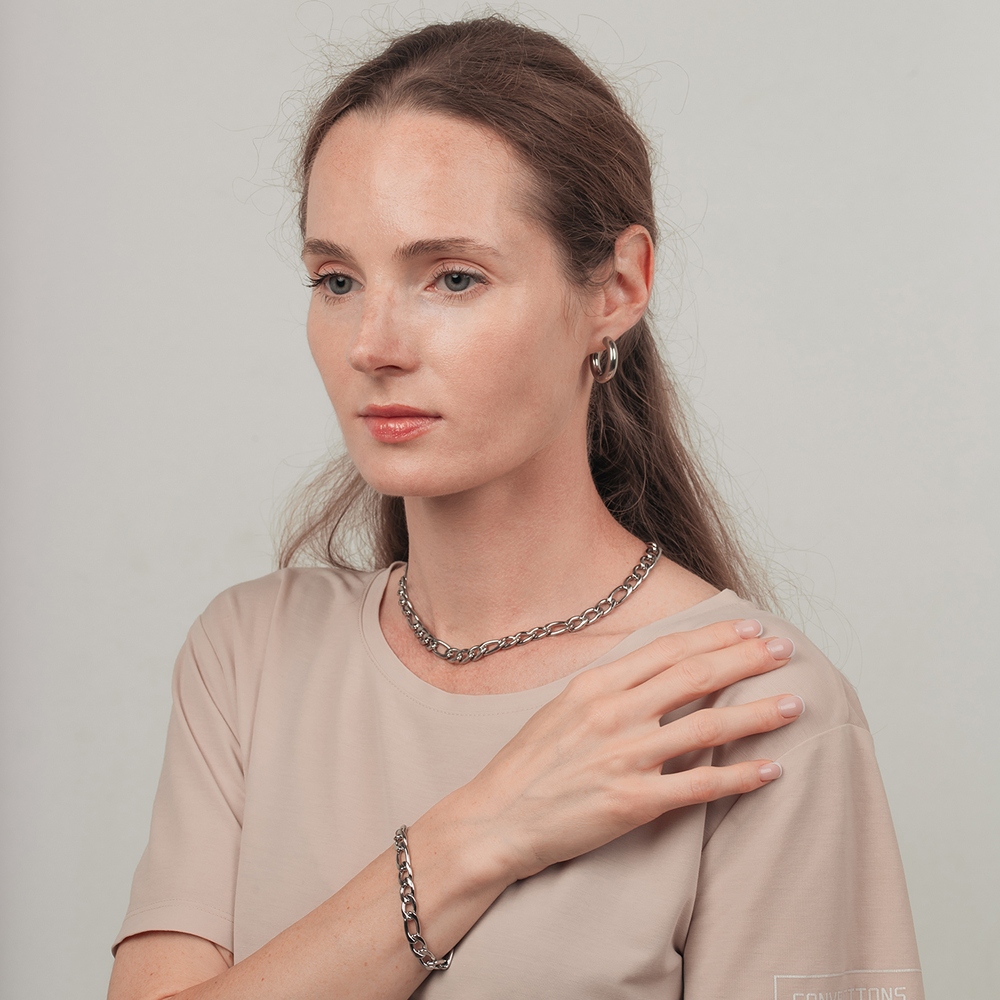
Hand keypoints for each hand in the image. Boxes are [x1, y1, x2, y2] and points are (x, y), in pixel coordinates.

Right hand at [452, 618, 801, 882]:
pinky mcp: (634, 801)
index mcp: (596, 685)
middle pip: (695, 676)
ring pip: (708, 725)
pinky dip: (741, 777)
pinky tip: (771, 769)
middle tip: (783, 651)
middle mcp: (614, 713)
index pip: (668, 650)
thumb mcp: (562, 708)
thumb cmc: (528, 765)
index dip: (714, 636)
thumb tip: (654, 671)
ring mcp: (625, 756)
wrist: (496, 819)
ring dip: (758, 713)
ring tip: (794, 704)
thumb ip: (608, 687)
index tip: (749, 628)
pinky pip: (701, 786)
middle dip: (745, 659)